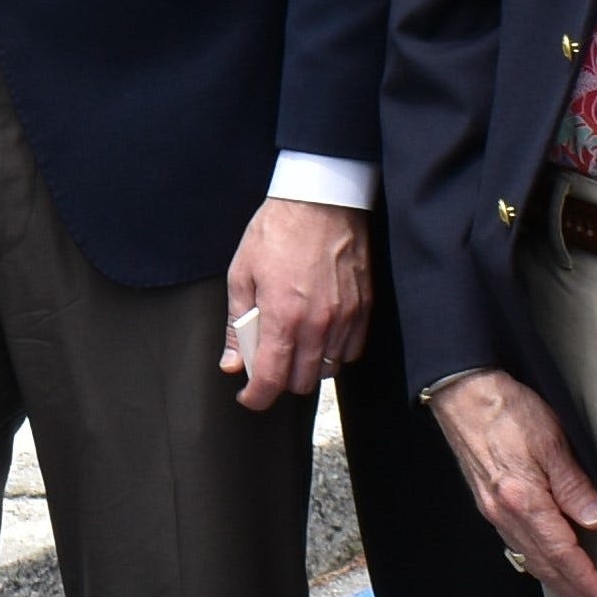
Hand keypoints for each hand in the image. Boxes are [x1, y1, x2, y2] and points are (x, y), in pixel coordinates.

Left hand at [221, 198, 367, 411]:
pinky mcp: (364, 308)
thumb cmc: (278, 230)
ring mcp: (345, 318)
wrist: (322, 199)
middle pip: (302, 382)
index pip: (272, 380)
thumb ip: (236, 323)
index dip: (256, 397)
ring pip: (328, 369)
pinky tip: (320, 335)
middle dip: (281, 381)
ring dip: (308, 367)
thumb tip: (232, 362)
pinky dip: (334, 352)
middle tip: (269, 362)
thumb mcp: (242, 273)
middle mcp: (317, 324)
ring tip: (295, 346)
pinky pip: (351, 350)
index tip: (249, 396)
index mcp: (282, 316)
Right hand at [429, 370, 596, 596]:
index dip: (584, 578)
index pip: (562, 552)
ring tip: (575, 593)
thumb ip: (573, 483)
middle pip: (544, 563)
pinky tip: (545, 562)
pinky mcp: (489, 502)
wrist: (463, 394)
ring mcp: (494, 510)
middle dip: (570, 589)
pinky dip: (535, 560)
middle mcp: (505, 513)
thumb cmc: (508, 409)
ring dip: (553, 579)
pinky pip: (515, 542)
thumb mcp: (552, 440)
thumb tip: (596, 520)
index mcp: (524, 500)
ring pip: (528, 556)